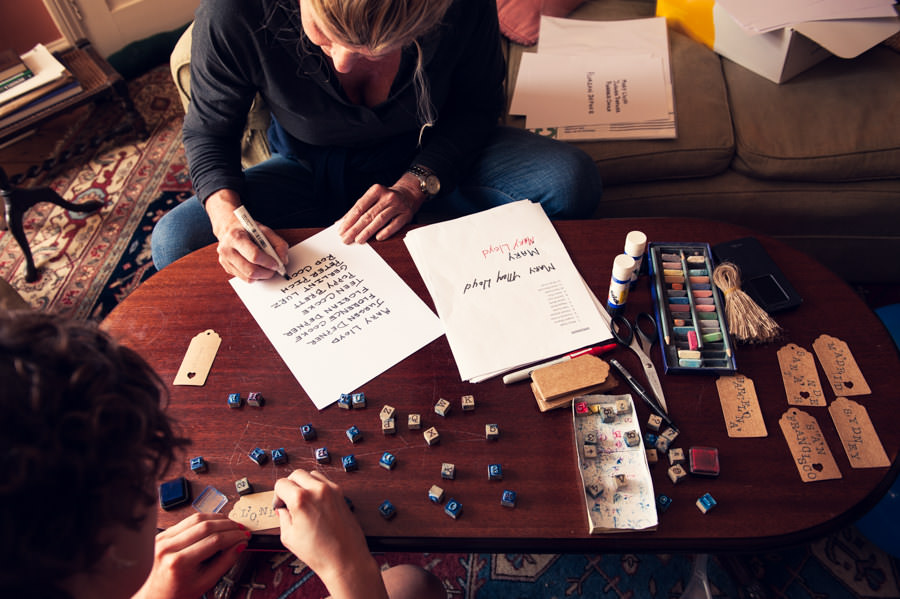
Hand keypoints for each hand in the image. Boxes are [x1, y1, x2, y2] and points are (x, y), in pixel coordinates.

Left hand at [131, 512, 249, 598]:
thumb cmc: (177, 593)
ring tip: (230, 525)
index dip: (234, 536)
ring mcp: (163, 538)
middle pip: (206, 526)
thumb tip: (240, 544)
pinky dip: (205, 519)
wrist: (155, 595)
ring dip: (218, 519)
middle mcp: (168, 547)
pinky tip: (215, 524)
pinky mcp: (163, 534)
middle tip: (240, 529)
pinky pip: (187, 520)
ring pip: (197, 518)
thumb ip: (225, 562)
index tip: (244, 536)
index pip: (214, 540)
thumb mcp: (206, 582)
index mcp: (178, 562)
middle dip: (228, 525)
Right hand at [205, 190, 289, 281]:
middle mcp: (227, 250)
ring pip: (248, 278)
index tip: (277, 264)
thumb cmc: (248, 230)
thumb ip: (278, 244)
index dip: (268, 262)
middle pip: (250, 270)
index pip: (254, 256)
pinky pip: (244, 279)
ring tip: (267, 268)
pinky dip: (255, 276)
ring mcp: (225, 260)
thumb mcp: (265, 230)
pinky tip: (257, 267)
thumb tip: (283, 261)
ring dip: (262, 276)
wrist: (229, 228)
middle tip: (274, 269)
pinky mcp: (227, 268)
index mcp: (236, 237)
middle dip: (266, 273)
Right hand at [274, 469, 387, 598]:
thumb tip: (282, 510)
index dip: (277, 495)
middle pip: (296, 474)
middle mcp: (317, 490)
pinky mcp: (341, 494)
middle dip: (289, 486)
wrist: (345, 559)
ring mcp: (331, 490)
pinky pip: (325, 481)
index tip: (280, 505)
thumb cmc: (320, 552)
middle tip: (288, 501)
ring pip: (311, 474)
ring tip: (302, 501)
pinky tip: (315, 502)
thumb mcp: (289, 537)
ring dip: (304, 483)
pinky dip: (317, 486)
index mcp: (301, 499)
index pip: (281, 484)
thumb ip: (283, 518)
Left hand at [337, 175, 424, 243]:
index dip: (349, 219)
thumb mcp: (372, 199)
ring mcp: (398, 205)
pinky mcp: (406, 214)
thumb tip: (341, 223)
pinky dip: (386, 231)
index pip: (359, 207)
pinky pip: (395, 224)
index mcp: (376, 190)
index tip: (341, 230)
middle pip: (368, 215)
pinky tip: (377, 238)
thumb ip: (358, 210)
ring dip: (368, 231)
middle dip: (355, 228)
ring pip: (380, 220)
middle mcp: (387, 197)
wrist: (408, 194)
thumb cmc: (386, 199)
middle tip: (346, 238)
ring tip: (358, 240)